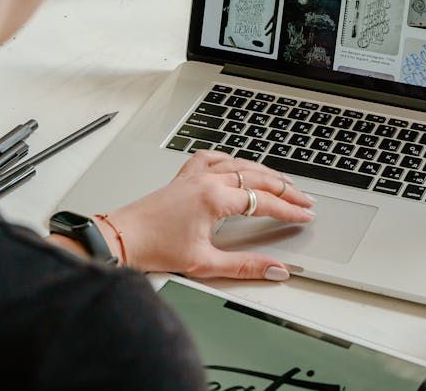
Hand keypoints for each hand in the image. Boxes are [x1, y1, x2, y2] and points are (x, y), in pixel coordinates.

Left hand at [102, 150, 314, 280]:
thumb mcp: (205, 263)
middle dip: (286, 189)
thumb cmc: (154, 249)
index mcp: (214, 199)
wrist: (121, 239)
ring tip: (282, 182)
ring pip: (239, 164)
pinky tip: (237, 163)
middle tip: (305, 199)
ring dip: (265, 172)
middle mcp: (206, 181)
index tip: (305, 215)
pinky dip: (231, 159)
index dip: (289, 210)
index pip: (264, 201)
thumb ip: (245, 266)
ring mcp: (194, 176)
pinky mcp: (183, 178)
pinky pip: (212, 158)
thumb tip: (274, 268)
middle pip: (258, 178)